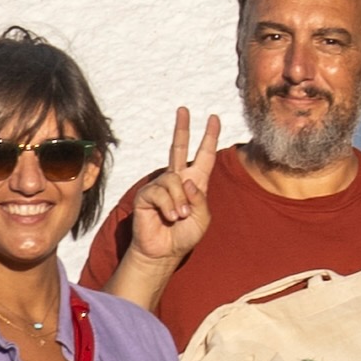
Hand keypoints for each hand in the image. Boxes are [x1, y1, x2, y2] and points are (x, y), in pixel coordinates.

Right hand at [118, 108, 226, 281]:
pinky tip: (169, 216)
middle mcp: (177, 179)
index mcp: (195, 182)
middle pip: (179, 148)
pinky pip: (160, 192)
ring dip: (180, 201)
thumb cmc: (184, 235)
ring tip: (179, 216)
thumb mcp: (202, 218)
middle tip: (183, 109)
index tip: (213, 118)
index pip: (204, 155)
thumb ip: (200, 199)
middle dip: (182, 128)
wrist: (164, 252)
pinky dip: (168, 205)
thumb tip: (187, 180)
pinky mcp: (146, 195)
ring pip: (173, 180)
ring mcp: (160, 185)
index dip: (209, 137)